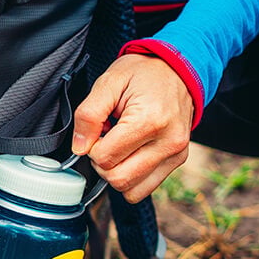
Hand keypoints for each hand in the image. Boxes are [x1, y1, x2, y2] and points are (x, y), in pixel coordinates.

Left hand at [71, 54, 194, 202]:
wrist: (178, 68)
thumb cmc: (143, 73)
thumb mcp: (108, 82)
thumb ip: (88, 115)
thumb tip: (80, 148)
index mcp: (150, 120)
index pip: (105, 158)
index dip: (92, 147)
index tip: (98, 131)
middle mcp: (169, 141)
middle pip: (118, 179)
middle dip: (103, 163)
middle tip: (106, 140)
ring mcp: (176, 154)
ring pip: (131, 190)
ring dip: (116, 172)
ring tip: (120, 146)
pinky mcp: (177, 161)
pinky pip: (144, 188)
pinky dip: (130, 178)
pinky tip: (130, 155)